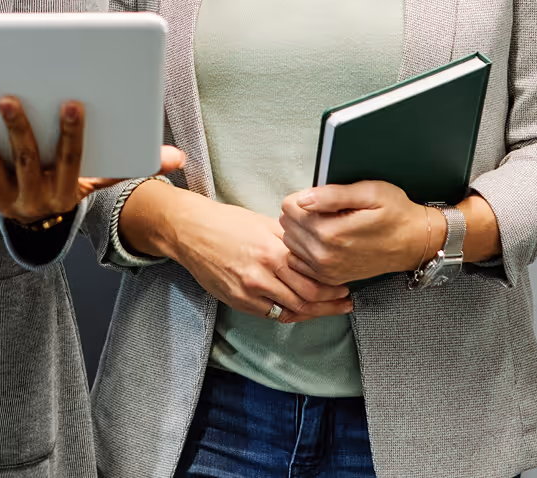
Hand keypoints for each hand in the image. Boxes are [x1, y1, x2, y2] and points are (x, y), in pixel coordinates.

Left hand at [0, 96, 185, 225]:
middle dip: (18, 130)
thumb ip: (136, 165)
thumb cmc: (71, 186)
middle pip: (26, 163)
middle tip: (8, 97)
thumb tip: (178, 159)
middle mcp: (35, 199)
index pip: (71, 160)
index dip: (72, 133)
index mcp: (67, 189)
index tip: (72, 102)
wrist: (41, 229)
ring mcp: (6, 201)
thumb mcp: (103, 180)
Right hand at [157, 194, 352, 323]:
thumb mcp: (264, 222)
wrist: (190, 231)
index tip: (345, 287)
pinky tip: (299, 310)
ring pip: (290, 312)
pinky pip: (270, 314)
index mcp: (273, 252)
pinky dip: (288, 314)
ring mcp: (249, 292)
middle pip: (306, 300)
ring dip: (312, 313)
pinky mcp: (237, 301)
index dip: (333, 287)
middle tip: (344, 302)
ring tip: (327, 309)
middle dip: (330, 304)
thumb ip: (290, 239)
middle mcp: (262, 276)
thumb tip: (316, 248)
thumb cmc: (227, 222)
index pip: (313, 279)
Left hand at [279, 180, 433, 285]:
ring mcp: (326, 270)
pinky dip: (305, 248)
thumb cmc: (396, 214)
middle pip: (287, 225)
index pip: (289, 207)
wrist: (414, 243)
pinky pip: (299, 259)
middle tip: (326, 209)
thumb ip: (332, 195)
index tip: (320, 197)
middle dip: (301, 213)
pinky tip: (324, 239)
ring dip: (302, 230)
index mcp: (331, 233)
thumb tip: (303, 198)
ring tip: (327, 223)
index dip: (303, 196)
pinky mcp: (329, 277)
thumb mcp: (370, 192)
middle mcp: (324, 255)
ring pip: (290, 241)